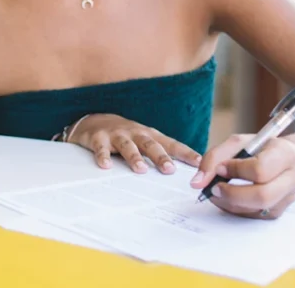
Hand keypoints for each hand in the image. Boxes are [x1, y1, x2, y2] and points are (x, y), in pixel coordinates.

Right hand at [66, 114, 200, 174]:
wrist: (94, 120)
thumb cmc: (126, 136)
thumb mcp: (144, 141)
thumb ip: (161, 153)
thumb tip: (185, 173)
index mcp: (149, 135)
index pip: (170, 144)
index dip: (185, 153)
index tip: (199, 162)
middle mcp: (135, 133)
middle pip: (150, 144)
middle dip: (160, 156)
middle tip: (169, 169)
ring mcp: (117, 135)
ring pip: (127, 146)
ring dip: (134, 157)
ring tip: (141, 169)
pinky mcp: (99, 138)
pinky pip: (101, 148)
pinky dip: (103, 156)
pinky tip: (105, 166)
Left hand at [190, 134, 294, 218]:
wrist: (288, 160)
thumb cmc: (260, 148)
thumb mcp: (239, 142)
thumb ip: (215, 157)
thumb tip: (197, 182)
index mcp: (284, 154)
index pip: (260, 169)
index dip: (236, 171)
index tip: (220, 168)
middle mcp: (291, 178)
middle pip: (262, 196)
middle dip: (232, 194)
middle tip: (213, 188)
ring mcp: (287, 198)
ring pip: (257, 209)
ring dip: (230, 203)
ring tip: (216, 191)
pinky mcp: (278, 211)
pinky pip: (254, 216)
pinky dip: (235, 209)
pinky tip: (227, 198)